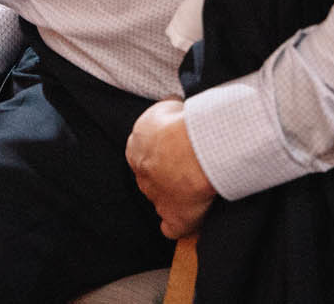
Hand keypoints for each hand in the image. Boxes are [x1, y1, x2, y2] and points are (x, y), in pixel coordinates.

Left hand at [125, 99, 215, 238]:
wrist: (193, 149)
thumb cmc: (180, 125)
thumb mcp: (167, 106)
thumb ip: (167, 113)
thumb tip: (174, 111)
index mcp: (136, 149)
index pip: (144, 155)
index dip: (162, 153)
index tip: (178, 149)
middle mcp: (141, 176)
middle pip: (152, 179)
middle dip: (168, 175)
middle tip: (191, 167)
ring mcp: (156, 199)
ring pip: (161, 201)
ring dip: (176, 197)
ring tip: (197, 189)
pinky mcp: (174, 217)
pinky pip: (172, 228)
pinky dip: (181, 225)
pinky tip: (192, 219)